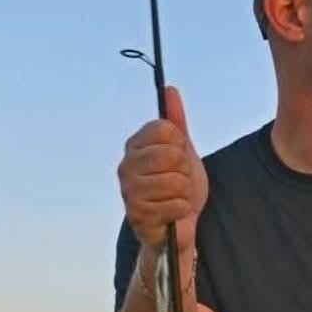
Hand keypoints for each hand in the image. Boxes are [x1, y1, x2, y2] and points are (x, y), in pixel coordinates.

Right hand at [117, 86, 207, 254]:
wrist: (179, 223)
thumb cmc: (179, 185)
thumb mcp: (182, 149)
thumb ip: (175, 120)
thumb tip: (169, 89)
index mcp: (135, 145)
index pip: (166, 129)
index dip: (180, 144)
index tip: (178, 156)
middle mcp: (126, 165)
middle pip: (171, 155)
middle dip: (185, 171)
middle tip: (179, 181)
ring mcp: (128, 191)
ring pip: (174, 181)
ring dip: (184, 192)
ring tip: (176, 197)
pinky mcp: (136, 215)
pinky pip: (175, 204)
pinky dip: (181, 210)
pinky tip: (173, 213)